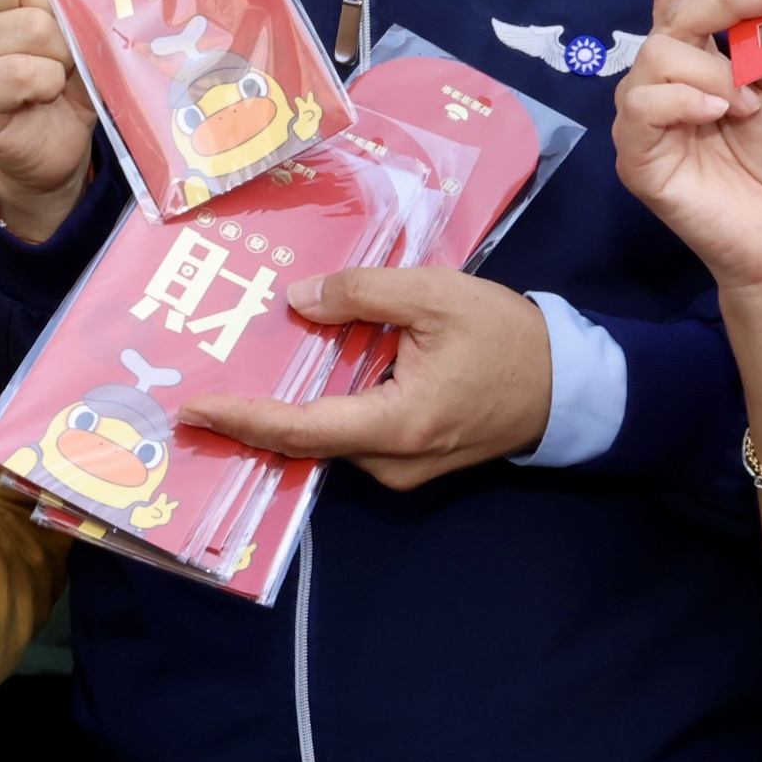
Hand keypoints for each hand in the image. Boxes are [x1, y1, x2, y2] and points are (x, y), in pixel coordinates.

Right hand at [0, 0, 96, 240]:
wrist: (51, 145)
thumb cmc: (60, 72)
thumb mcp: (68, 17)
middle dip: (59, 11)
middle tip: (60, 44)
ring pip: (31, 25)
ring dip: (60, 54)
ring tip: (52, 73)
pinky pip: (25, 70)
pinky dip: (49, 83)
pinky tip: (39, 97)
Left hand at [179, 268, 551, 490]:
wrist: (567, 383)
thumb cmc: (504, 336)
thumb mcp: (434, 295)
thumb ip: (363, 294)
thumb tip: (297, 302)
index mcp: (395, 425)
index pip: (300, 428)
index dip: (244, 419)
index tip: (195, 409)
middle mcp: (391, 461)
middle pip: (306, 439)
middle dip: (252, 415)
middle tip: (199, 385)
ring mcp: (402, 466)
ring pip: (327, 437)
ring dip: (285, 408)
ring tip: (236, 373)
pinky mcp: (410, 457)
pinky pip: (350, 433)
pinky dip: (319, 406)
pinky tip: (295, 373)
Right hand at [610, 0, 761, 296]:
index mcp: (695, 62)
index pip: (678, 1)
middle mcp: (662, 82)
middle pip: (668, 18)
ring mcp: (644, 119)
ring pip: (655, 57)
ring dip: (712, 70)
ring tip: (747, 105)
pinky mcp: (636, 156)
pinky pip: (641, 107)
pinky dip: (683, 100)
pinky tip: (718, 113)